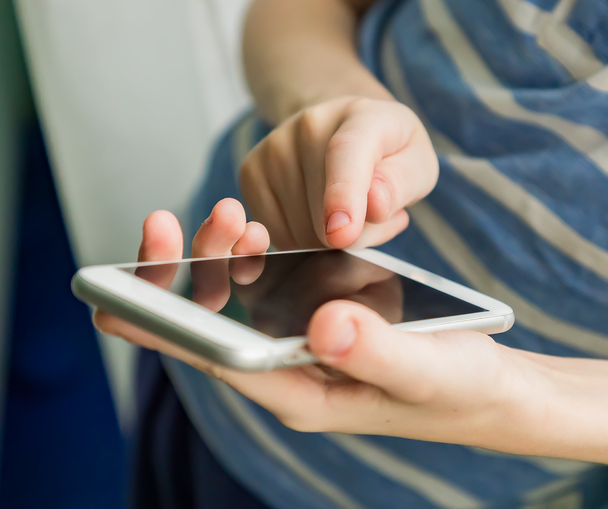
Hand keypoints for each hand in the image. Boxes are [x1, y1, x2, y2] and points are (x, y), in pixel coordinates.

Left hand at [96, 201, 528, 446]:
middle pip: (211, 330)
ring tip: (225, 213)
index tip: (114, 292)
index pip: (216, 361)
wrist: (492, 388)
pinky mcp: (316, 324)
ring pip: (234, 305)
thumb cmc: (461, 386)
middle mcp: (288, 374)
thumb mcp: (427, 369)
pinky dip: (250, 257)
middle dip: (181, 277)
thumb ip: (378, 350)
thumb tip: (321, 321)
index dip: (165, 326)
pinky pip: (263, 291)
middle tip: (166, 222)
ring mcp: (299, 347)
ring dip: (217, 258)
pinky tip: (249, 227)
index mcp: (300, 395)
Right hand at [240, 96, 438, 249]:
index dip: (344, 195)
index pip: (347, 154)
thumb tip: (374, 206)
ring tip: (347, 209)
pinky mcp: (251, 172)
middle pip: (323, 213)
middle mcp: (311, 123)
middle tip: (373, 212)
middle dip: (355, 234)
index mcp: (364, 116)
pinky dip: (302, 240)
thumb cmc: (387, 151)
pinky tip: (318, 214)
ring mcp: (275, 146)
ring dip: (329, 239)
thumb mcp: (416, 163)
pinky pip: (277, 235)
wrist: (341, 127)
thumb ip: (403, 183)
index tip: (342, 233)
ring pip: (300, 232)